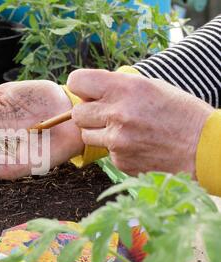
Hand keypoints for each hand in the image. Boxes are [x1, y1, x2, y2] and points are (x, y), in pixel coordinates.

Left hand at [68, 69, 213, 176]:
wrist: (203, 149)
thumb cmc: (180, 113)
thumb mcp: (151, 87)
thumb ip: (118, 88)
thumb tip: (92, 91)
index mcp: (126, 89)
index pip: (77, 81)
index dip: (81, 87)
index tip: (89, 92)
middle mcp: (118, 114)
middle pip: (77, 113)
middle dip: (88, 113)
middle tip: (106, 114)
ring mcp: (117, 141)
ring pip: (86, 135)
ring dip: (98, 132)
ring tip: (123, 130)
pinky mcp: (120, 161)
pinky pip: (105, 152)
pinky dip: (115, 149)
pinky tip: (136, 145)